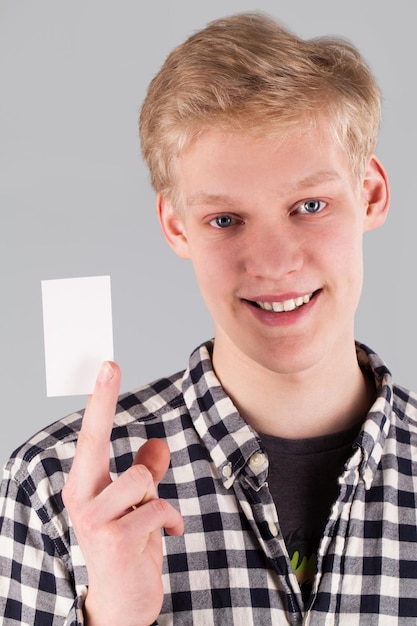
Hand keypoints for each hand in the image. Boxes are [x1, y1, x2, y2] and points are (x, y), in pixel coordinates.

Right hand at [62, 362, 183, 625]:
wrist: (121, 604)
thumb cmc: (128, 548)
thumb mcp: (137, 505)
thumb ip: (145, 472)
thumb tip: (158, 443)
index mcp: (84, 487)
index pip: (90, 436)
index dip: (99, 400)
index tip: (107, 366)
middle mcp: (80, 498)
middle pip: (96, 441)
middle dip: (103, 401)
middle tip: (109, 363)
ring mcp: (94, 520)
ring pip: (141, 477)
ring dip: (157, 498)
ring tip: (151, 520)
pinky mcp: (115, 539)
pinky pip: (159, 508)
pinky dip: (171, 521)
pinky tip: (167, 536)